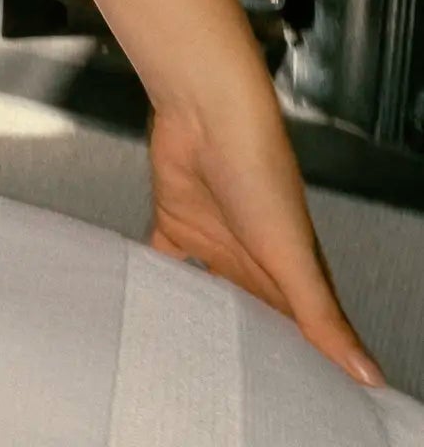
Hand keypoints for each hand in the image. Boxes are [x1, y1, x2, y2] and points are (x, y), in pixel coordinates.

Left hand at [147, 93, 381, 386]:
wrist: (205, 115)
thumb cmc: (260, 173)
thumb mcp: (295, 257)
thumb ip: (322, 318)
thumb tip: (369, 375)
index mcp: (287, 272)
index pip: (294, 329)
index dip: (293, 363)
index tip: (287, 400)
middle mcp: (250, 259)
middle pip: (248, 314)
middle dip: (242, 347)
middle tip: (228, 392)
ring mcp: (211, 240)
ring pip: (205, 293)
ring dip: (197, 318)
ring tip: (186, 360)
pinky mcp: (175, 222)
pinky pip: (163, 261)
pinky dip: (155, 281)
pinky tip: (146, 307)